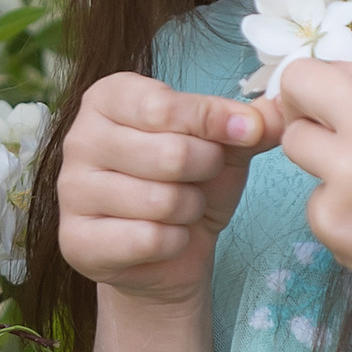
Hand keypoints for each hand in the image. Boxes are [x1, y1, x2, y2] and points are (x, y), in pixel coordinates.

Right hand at [56, 74, 273, 310]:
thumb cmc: (191, 183)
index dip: (215, 121)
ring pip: (161, 200)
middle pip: (169, 153)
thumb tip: (281, 108)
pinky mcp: (74, 240)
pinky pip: (148, 239)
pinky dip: (173, 243)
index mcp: (108, 98)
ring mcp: (70, 190)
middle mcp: (79, 138)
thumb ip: (251, 122)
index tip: (246, 131)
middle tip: (200, 178)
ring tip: (180, 208)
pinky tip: (163, 238)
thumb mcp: (225, 145)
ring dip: (190, 210)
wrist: (169, 253)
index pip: (165, 104)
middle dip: (205, 171)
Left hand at [270, 55, 351, 336]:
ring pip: (294, 142)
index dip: (329, 89)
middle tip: (319, 133)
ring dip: (318, 162)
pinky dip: (338, 217)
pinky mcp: (332, 219)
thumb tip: (323, 87)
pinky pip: (313, 202)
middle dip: (300, 105)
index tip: (334, 108)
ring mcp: (350, 172)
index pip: (334, 63)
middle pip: (298, 83)